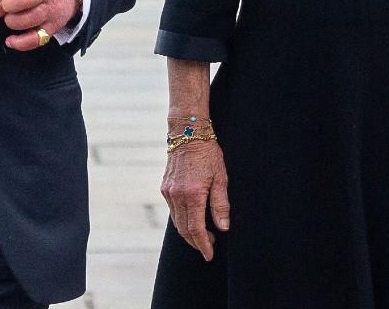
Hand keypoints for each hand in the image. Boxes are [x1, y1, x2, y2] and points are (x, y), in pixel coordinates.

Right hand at [160, 140, 229, 260]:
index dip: (203, 244)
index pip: (196, 228)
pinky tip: (193, 218)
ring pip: (176, 222)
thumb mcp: (221, 178)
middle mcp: (177, 195)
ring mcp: (168, 192)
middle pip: (184, 229)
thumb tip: (223, 228)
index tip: (209, 255)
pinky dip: (182, 220)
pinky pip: (173, 211)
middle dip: (196, 242)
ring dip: (188, 232)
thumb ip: (221, 204)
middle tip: (210, 246)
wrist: (187, 134)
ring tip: (204, 235)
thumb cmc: (208, 154)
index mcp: (193, 194)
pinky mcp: (165, 188)